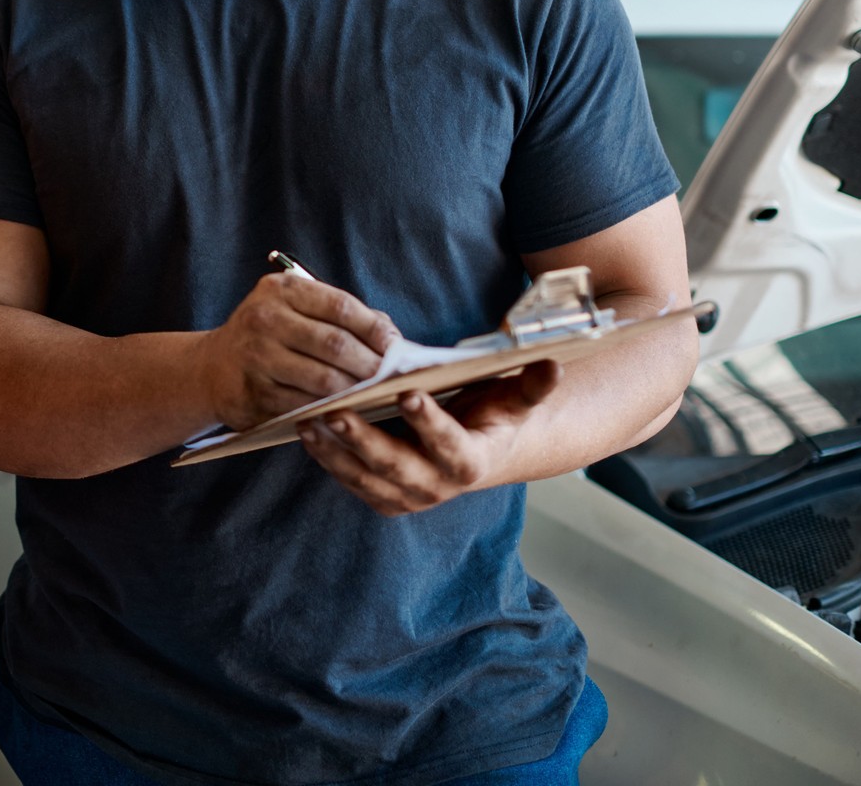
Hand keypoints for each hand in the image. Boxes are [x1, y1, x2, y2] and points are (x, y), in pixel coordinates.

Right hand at [196, 273, 400, 428]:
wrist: (210, 368)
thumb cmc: (268, 337)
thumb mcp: (294, 310)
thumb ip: (340, 317)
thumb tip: (392, 338)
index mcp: (282, 290)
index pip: (340, 306)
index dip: (374, 328)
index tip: (395, 346)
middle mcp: (265, 318)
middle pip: (335, 343)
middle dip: (370, 364)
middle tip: (392, 379)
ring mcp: (258, 357)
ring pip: (323, 379)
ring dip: (355, 391)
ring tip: (374, 396)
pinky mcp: (254, 392)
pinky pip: (305, 405)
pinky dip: (331, 411)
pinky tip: (346, 412)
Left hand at [297, 361, 561, 514]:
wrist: (482, 452)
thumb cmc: (495, 415)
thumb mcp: (515, 399)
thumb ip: (531, 384)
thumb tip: (554, 363)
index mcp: (473, 462)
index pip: (453, 448)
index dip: (433, 424)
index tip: (410, 394)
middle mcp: (439, 487)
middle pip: (399, 469)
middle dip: (367, 442)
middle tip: (338, 413)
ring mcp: (409, 497)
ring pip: (367, 479)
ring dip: (336, 452)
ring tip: (309, 421)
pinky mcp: (385, 497)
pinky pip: (351, 481)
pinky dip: (328, 458)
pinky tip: (307, 431)